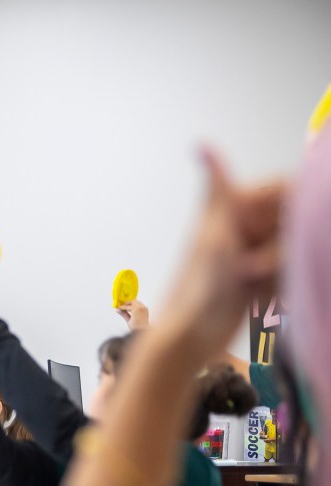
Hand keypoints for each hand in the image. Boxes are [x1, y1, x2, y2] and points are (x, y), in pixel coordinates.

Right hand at [116, 300, 150, 330]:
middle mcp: (141, 308)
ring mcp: (144, 308)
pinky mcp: (146, 310)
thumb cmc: (137, 328)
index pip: (127, 306)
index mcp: (136, 310)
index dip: (122, 307)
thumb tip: (118, 310)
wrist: (144, 331)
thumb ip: (123, 314)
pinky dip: (135, 306)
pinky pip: (140, 304)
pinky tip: (132, 309)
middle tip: (122, 306)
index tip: (118, 307)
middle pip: (133, 301)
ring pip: (137, 302)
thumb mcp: (128, 320)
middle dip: (127, 304)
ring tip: (127, 308)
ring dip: (131, 304)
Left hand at [156, 148, 285, 359]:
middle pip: (295, 220)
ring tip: (249, 282)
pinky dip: (280, 285)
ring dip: (279, 268)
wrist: (190, 340)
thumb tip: (200, 142)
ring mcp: (256, 251)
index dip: (297, 204)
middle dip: (283, 247)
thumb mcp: (214, 232)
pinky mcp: (263, 278)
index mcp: (233, 207)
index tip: (293, 226)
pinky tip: (258, 296)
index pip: (285, 188)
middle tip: (250, 268)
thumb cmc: (198, 286)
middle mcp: (245, 225)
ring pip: (296, 248)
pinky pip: (292, 272)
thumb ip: (220, 189)